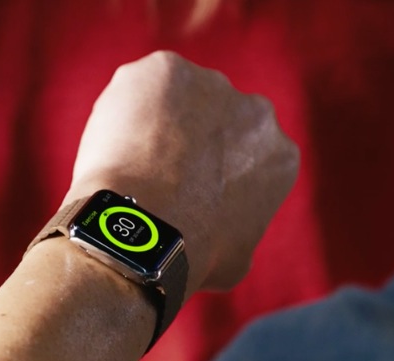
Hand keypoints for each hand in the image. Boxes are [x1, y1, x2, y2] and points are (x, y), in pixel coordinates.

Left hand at [64, 51, 298, 294]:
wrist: (146, 229)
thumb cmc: (191, 254)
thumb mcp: (237, 258)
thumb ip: (241, 230)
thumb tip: (227, 235)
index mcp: (279, 154)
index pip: (248, 152)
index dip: (215, 169)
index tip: (189, 186)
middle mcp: (255, 111)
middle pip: (217, 118)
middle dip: (193, 137)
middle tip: (158, 170)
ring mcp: (210, 84)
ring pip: (178, 99)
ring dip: (159, 121)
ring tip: (130, 159)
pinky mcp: (165, 70)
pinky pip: (141, 86)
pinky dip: (125, 109)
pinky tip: (114, 143)